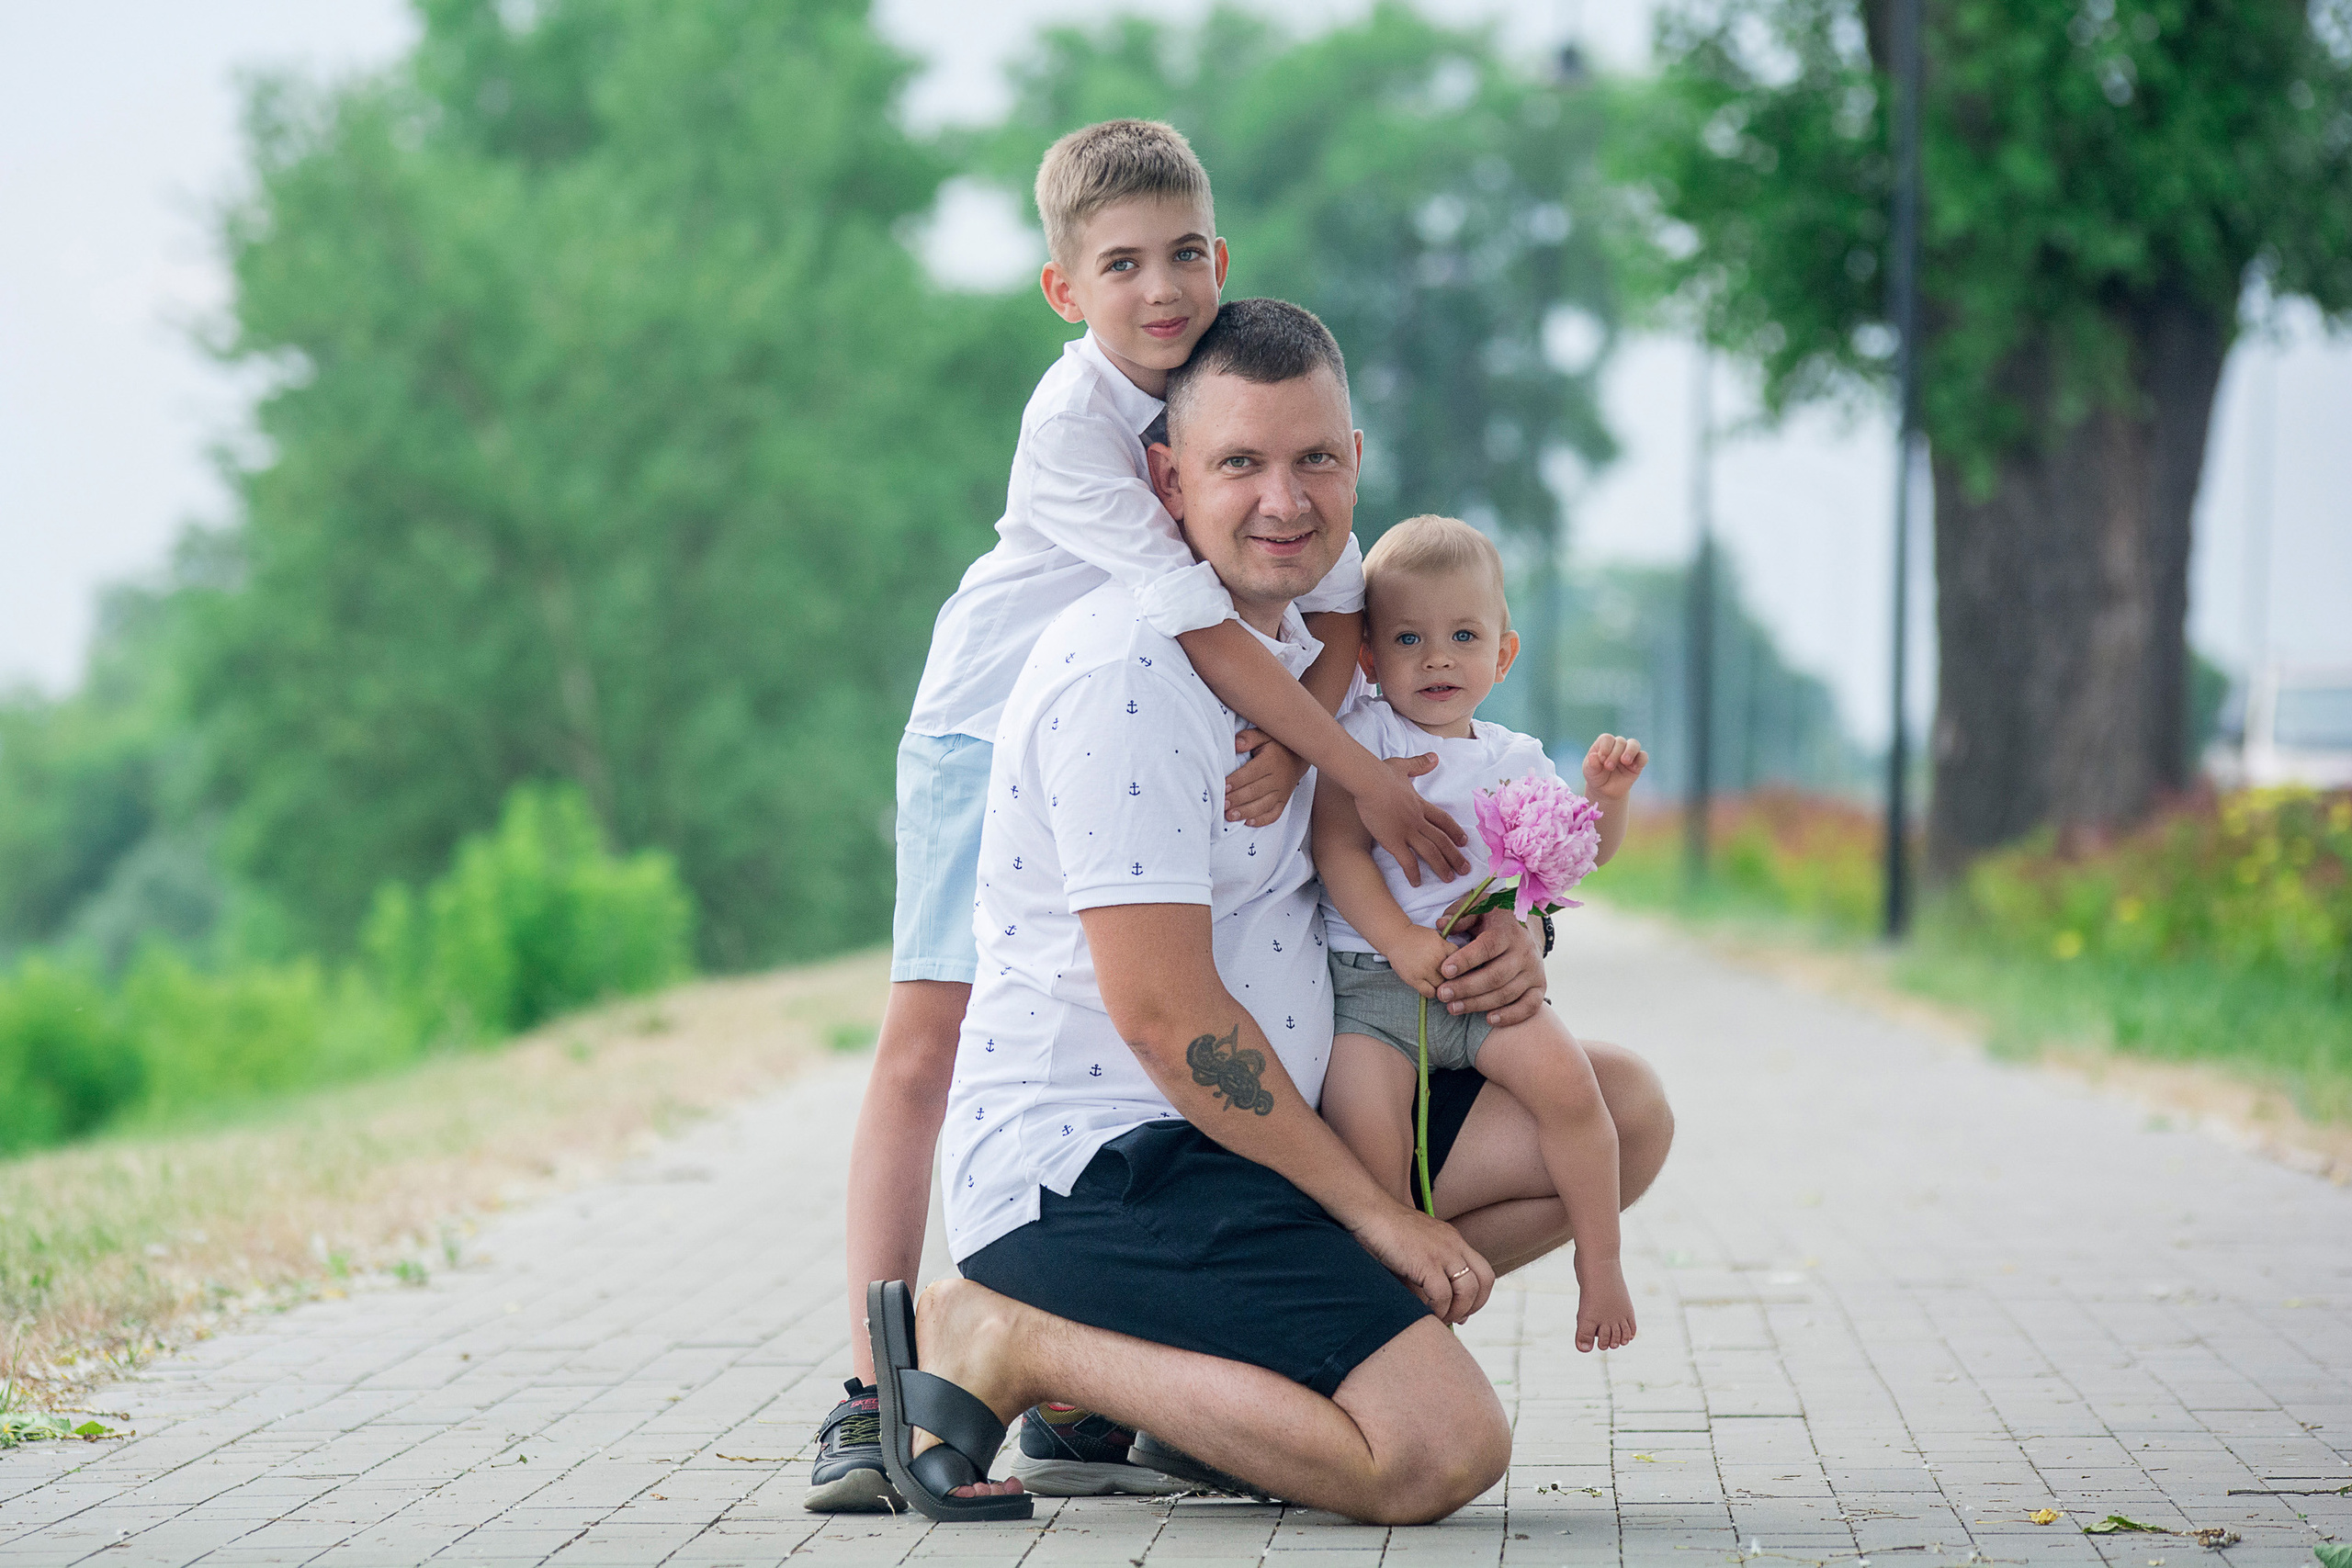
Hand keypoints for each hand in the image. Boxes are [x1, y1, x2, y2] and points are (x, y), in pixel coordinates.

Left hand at [1225, 730, 1306, 826]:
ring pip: (1263, 805)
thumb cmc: (1276, 744)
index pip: (1250, 773)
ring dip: (1246, 812)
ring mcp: (1282, 792)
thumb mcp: (1264, 734)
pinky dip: (1262, 820)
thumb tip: (1237, 744)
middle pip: (1255, 792)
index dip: (1236, 781)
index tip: (1223, 787)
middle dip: (1237, 799)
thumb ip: (1249, 737)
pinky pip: (1274, 814)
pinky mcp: (1284, 801)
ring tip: (1230, 816)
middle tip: (1222, 805)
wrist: (1299, 756)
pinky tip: (1248, 823)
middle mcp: (1277, 779)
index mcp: (1270, 761)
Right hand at [1350, 1205, 1493, 1324]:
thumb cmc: (1384, 1230)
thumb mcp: (1416, 1245)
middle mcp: (1454, 1244)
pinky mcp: (1426, 1262)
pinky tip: (1426, 1312)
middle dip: (1475, 1305)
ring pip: (1468, 1290)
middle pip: (1485, 1280)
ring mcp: (1442, 1252)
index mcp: (1453, 1239)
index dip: (1478, 1295)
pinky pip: (1443, 1295)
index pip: (1482, 1270)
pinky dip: (1438, 1310)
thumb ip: (1429, 1266)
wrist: (1369, 1211)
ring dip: (1457, 1311)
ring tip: (1440, 1318)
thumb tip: (1439, 1299)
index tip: (1462, 1310)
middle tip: (1457, 1318)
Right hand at [1355, 755, 1468, 886]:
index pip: (1443, 820)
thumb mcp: (1404, 766)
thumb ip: (1420, 764)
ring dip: (1441, 867)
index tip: (1464, 841)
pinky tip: (1417, 882)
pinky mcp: (1393, 841)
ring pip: (1431, 853)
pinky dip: (1414, 873)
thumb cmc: (1382, 773)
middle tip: (1465, 869)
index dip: (1455, 831)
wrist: (1369, 782)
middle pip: (1442, 841)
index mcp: (1421, 805)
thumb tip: (1434, 757)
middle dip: (1455, 856)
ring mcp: (1407, 832)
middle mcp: (1418, 820)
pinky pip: (1407, 861)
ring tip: (1449, 879)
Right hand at [1375, 926, 1457, 999]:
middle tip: (1445, 976)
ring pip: (1442, 985)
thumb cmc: (1418, 938)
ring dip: (1440, 985)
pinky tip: (1428, 985)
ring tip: (1435, 980)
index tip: (1454, 968)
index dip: (1458, 966)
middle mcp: (1435, 958)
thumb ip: (1447, 949)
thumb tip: (1460, 963)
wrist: (1396, 938)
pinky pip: (1430, 993)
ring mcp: (1425, 970)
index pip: (1460, 961)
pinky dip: (1431, 992)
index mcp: (1442, 946)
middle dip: (1450, 977)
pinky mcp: (1414, 979)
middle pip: (1452, 976)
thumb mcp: (1436, 937)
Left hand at [1433, 906, 1547, 1024]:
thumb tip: (1441, 925)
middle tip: (1443, 994)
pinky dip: (1511, 1016)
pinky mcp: (1539, 987)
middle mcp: (1524, 951)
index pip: (1488, 946)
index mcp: (1508, 930)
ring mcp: (1534, 971)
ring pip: (1507, 993)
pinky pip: (1529, 1006)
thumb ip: (1460, 916)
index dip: (1466, 960)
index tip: (1444, 970)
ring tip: (1453, 1008)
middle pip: (1496, 975)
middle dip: (1466, 987)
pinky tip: (1489, 1019)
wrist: (1523, 929)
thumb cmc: (1492, 921)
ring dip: (1479, 1004)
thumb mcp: (1477, 910)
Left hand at [1583, 733, 1647, 802]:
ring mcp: (1628, 753)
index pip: (1607, 738)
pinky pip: (1643, 756)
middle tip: (1609, 767)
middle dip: (1614, 754)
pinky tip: (1633, 768)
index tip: (1601, 759)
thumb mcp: (1590, 771)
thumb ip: (1592, 764)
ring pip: (1634, 744)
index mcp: (1604, 744)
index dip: (1605, 747)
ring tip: (1624, 761)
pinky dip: (1641, 759)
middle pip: (1620, 741)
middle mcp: (1617, 746)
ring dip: (1630, 751)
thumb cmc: (1596, 777)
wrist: (1606, 790)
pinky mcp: (1638, 763)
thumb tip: (1592, 756)